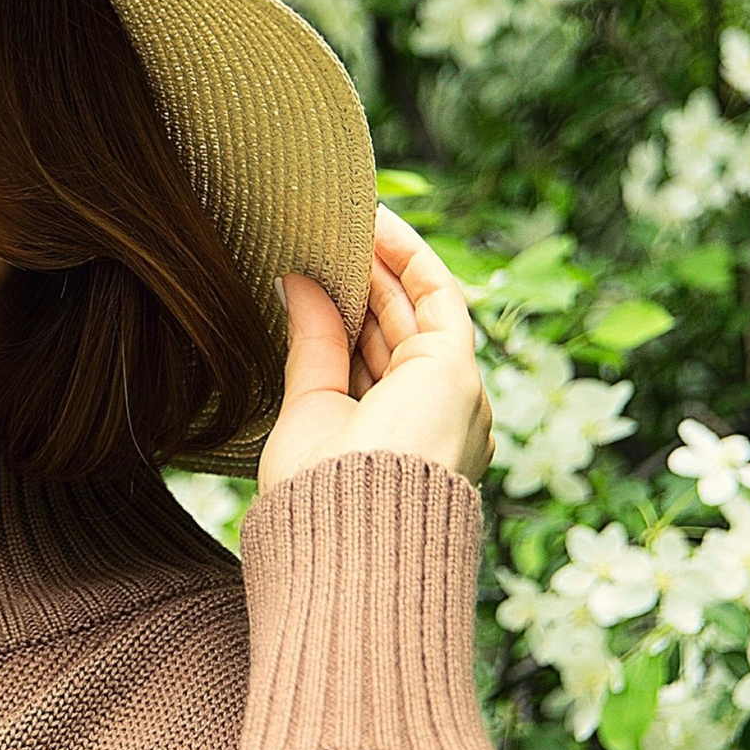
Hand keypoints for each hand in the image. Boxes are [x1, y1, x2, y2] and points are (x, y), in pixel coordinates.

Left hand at [259, 205, 491, 490]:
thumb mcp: (310, 408)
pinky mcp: (455, 368)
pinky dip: (409, 255)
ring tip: (340, 221)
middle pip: (394, 330)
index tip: (314, 274)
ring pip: (417, 308)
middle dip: (361, 281)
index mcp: (398, 437)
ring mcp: (449, 391)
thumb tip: (294, 283)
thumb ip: (312, 344)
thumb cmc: (320, 493)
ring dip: (381, 261)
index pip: (372, 359)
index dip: (348, 312)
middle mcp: (432, 413)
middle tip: (320, 237)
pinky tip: (376, 224)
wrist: (350, 528)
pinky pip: (438, 295)